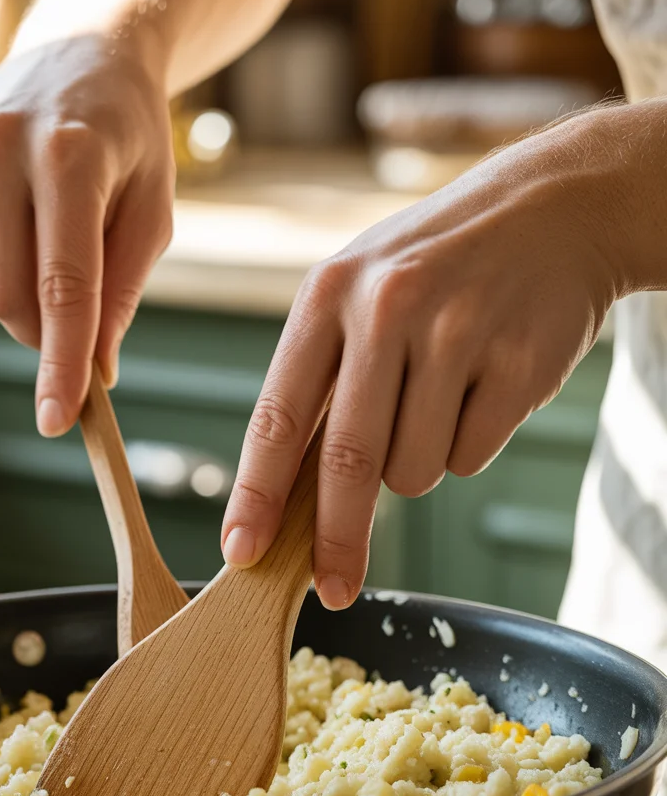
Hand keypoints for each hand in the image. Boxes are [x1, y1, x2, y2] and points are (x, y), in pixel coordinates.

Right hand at [0, 32, 173, 434]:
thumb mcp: (152, 212)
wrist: (83, 50)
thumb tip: (96, 372)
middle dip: (45, 333)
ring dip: (18, 302)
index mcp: (70, 156)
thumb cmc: (130, 139)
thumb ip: (122, 293)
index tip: (59, 420)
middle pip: (7, 296)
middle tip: (78, 327)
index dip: (61, 362)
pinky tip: (20, 225)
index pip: (63, 287)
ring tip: (54, 254)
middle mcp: (0, 146)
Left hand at [221, 115, 620, 609]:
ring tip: (440, 396)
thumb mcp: (361, 290)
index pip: (277, 416)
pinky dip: (470, 445)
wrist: (555, 207)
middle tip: (332, 589)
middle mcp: (388, 309)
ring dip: (419, 463)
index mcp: (329, 294)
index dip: (256, 496)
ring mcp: (458, 334)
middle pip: (348, 462)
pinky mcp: (519, 363)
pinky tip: (482, 387)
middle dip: (335, 540)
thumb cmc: (438, 264)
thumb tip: (290, 494)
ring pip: (415, 471)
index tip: (241, 553)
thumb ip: (323, 379)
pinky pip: (472, 458)